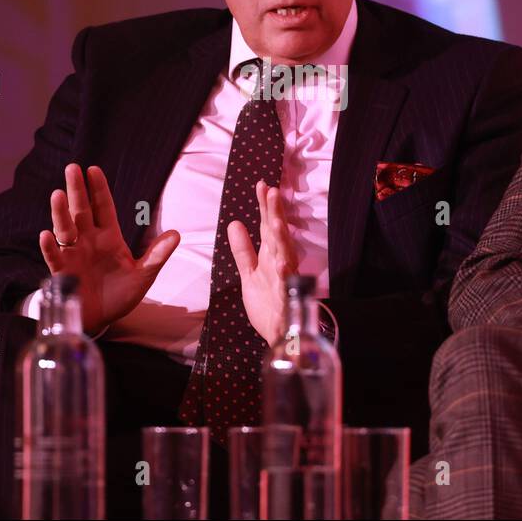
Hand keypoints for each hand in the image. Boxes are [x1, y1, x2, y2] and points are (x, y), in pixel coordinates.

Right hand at [39, 164, 178, 335]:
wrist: (102, 319)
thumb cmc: (121, 293)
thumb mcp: (143, 274)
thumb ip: (157, 255)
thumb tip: (176, 234)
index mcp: (109, 237)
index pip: (103, 207)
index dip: (98, 189)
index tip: (93, 169)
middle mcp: (88, 240)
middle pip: (81, 211)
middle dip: (77, 190)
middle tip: (72, 168)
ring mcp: (74, 254)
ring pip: (65, 229)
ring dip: (60, 213)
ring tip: (58, 195)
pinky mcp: (62, 272)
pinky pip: (54, 257)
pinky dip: (50, 247)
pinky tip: (47, 235)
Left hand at [227, 180, 296, 346]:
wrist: (279, 334)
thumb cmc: (268, 303)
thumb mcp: (249, 273)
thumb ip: (243, 249)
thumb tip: (235, 223)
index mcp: (271, 256)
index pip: (268, 226)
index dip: (265, 207)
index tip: (261, 185)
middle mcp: (280, 263)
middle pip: (278, 234)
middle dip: (276, 213)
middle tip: (272, 191)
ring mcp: (285, 281)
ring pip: (285, 254)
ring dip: (282, 236)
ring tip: (278, 219)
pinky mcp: (286, 299)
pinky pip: (287, 286)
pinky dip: (285, 274)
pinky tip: (280, 263)